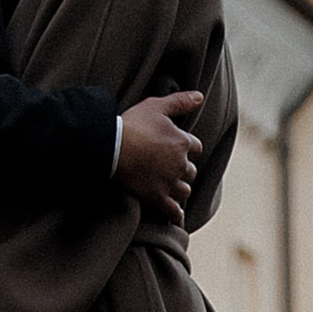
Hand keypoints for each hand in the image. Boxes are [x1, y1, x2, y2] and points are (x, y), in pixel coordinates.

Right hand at [117, 89, 207, 221]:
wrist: (112, 147)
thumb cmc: (133, 124)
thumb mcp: (156, 106)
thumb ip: (180, 101)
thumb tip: (200, 97)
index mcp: (182, 142)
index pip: (195, 146)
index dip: (187, 145)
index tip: (177, 146)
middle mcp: (180, 164)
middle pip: (191, 170)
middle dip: (184, 168)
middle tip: (171, 166)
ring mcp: (169, 182)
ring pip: (185, 190)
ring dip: (180, 188)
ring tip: (171, 186)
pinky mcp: (157, 197)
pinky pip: (173, 211)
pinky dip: (176, 214)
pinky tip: (175, 214)